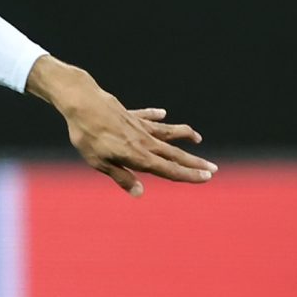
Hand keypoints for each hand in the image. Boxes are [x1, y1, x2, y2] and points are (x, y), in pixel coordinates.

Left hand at [29, 59, 213, 196]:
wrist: (83, 102)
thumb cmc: (87, 136)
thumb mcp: (100, 163)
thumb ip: (121, 177)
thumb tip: (140, 193)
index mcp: (139, 156)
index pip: (169, 170)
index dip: (189, 175)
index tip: (207, 178)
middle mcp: (144, 141)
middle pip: (174, 154)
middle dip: (194, 162)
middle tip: (213, 168)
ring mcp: (139, 126)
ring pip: (167, 133)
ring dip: (183, 135)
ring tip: (197, 138)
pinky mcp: (130, 115)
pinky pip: (146, 117)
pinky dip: (155, 116)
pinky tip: (163, 114)